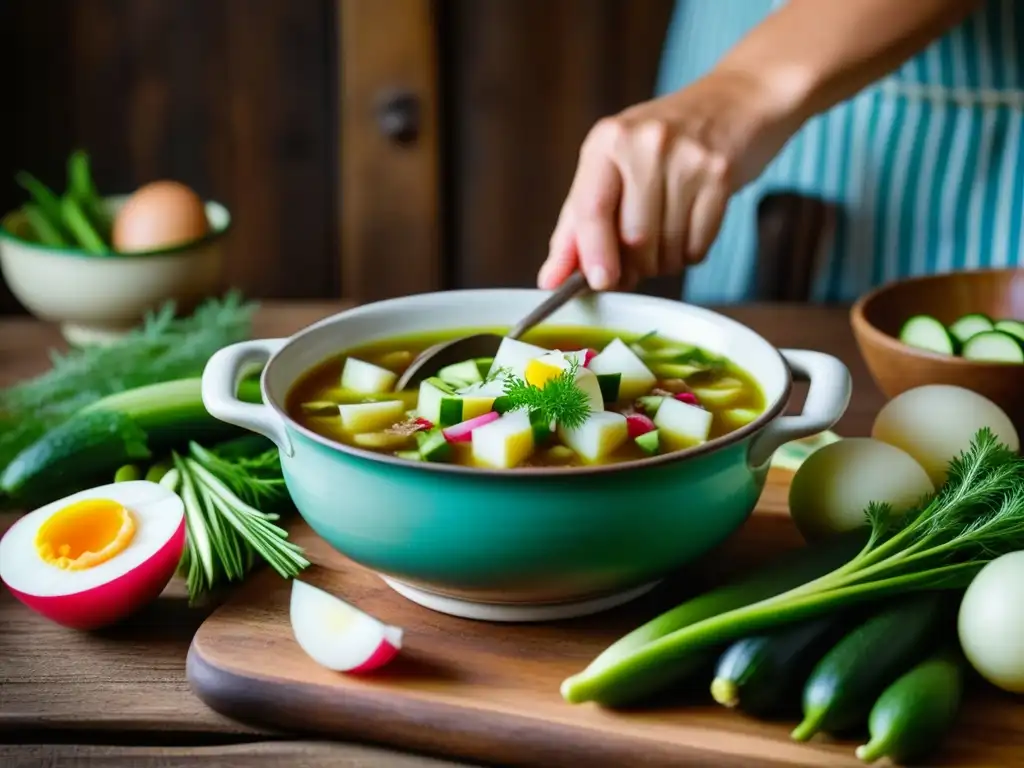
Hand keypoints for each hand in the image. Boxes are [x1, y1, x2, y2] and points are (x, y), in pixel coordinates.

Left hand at [538, 68, 799, 291]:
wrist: (737, 101)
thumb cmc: (665, 142)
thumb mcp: (612, 166)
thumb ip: (577, 224)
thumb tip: (550, 278)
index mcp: (607, 140)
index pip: (591, 209)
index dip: (592, 253)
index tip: (598, 282)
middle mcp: (646, 144)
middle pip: (633, 238)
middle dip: (632, 266)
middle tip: (634, 264)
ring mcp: (687, 158)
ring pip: (666, 248)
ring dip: (662, 263)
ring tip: (665, 238)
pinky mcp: (721, 175)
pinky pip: (698, 245)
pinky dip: (690, 253)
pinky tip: (690, 229)